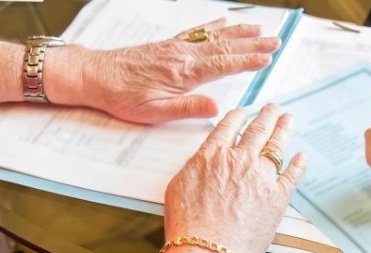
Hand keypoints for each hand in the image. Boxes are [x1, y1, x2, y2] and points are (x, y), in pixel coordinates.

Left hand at [49, 19, 280, 123]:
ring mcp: (176, 47)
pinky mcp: (167, 45)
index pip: (224, 65)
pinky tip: (224, 22)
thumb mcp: (154, 112)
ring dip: (240, 32)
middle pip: (225, 46)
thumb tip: (216, 109)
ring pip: (214, 36)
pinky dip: (214, 25)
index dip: (248, 60)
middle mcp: (183, 55)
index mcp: (184, 73)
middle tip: (276, 41)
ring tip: (260, 28)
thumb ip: (187, 108)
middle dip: (253, 43)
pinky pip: (197, 31)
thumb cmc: (122, 97)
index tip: (268, 58)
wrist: (94, 76)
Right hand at [163, 104, 306, 252]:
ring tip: (288, 120)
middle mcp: (239, 160)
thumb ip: (195, 168)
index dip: (238, 116)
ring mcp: (261, 177)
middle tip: (273, 108)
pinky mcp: (278, 197)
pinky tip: (302, 157)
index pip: (229, 127)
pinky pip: (292, 174)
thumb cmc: (188, 227)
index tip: (244, 112)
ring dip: (284, 129)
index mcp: (213, 156)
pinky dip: (299, 164)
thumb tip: (204, 162)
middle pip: (257, 130)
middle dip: (267, 115)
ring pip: (277, 145)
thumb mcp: (178, 187)